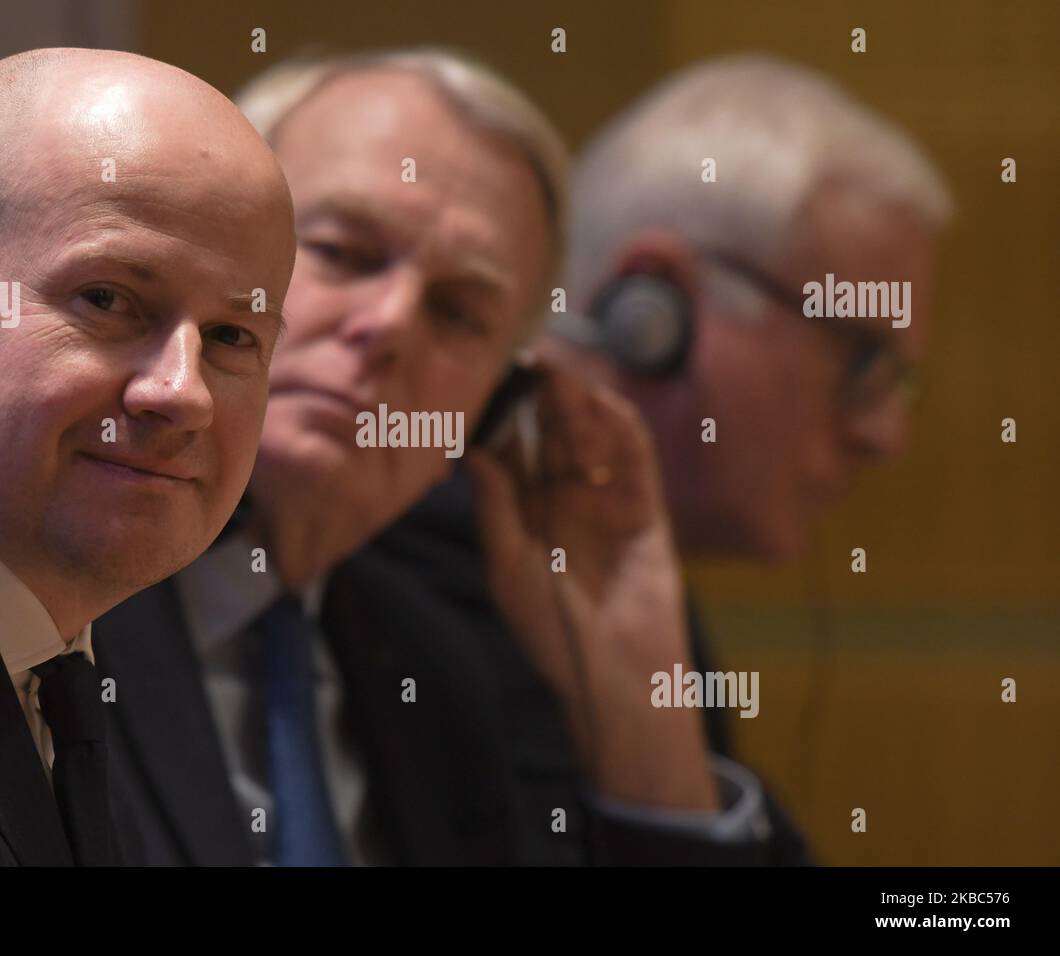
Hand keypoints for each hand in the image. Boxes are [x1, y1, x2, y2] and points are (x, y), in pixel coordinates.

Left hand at [467, 357, 718, 809]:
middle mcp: (565, 498)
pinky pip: (636, 457)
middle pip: (552, 433)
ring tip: (556, 371)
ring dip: (577, 403)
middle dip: (540, 395)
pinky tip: (600, 401)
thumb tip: (474, 451)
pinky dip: (620, 427)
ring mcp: (607, 499)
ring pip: (592, 437)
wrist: (612, 671)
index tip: (483, 380)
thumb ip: (496, 506)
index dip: (501, 415)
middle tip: (524, 357)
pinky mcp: (645, 508)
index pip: (513, 449)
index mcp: (527, 510)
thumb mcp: (507, 565)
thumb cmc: (551, 628)